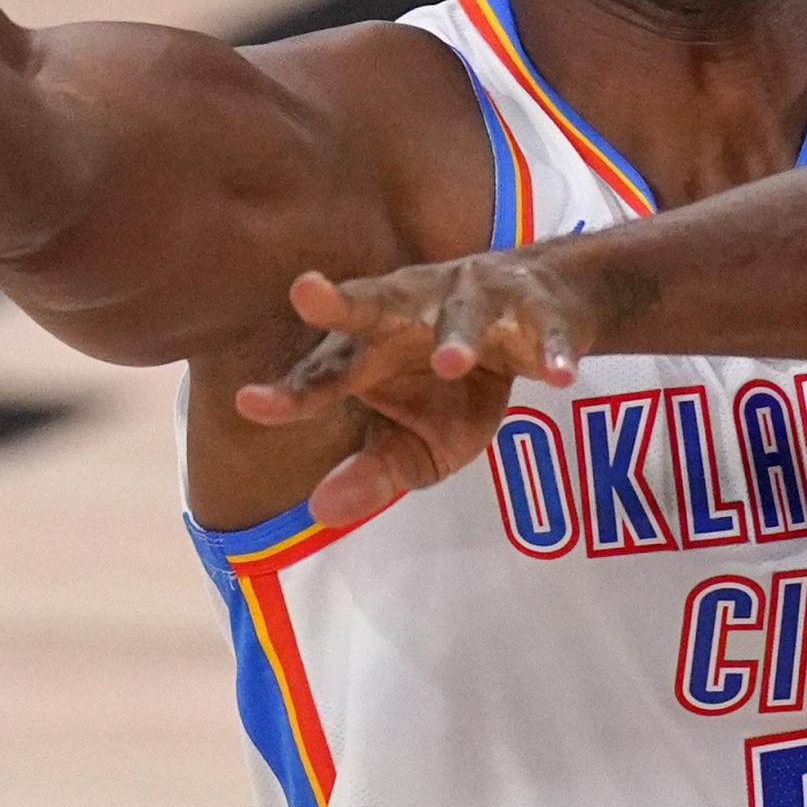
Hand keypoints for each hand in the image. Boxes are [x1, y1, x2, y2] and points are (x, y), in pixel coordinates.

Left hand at [234, 252, 586, 525]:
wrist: (543, 313)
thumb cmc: (458, 382)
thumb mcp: (420, 442)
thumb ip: (373, 473)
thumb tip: (319, 513)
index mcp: (372, 347)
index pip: (324, 373)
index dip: (291, 391)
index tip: (250, 403)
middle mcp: (413, 313)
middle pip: (371, 303)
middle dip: (341, 300)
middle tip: (306, 293)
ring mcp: (476, 304)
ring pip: (462, 318)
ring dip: (457, 339)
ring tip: (452, 363)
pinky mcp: (537, 312)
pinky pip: (545, 334)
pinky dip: (551, 352)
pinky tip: (556, 377)